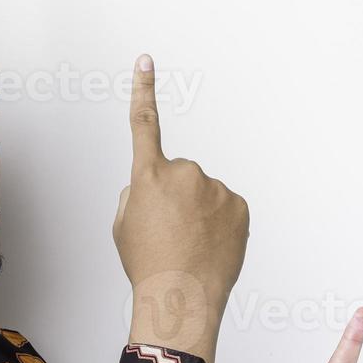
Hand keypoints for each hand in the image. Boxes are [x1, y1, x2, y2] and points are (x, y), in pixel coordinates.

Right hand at [116, 53, 247, 362]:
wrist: (181, 299)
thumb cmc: (148, 266)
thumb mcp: (123, 226)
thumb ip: (136, 193)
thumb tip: (155, 185)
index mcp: (148, 176)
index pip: (144, 124)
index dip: (142, 91)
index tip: (145, 63)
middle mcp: (184, 173)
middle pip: (178, 175)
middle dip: (174, 196)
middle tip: (167, 233)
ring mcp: (215, 188)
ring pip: (203, 193)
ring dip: (197, 212)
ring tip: (188, 245)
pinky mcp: (238, 205)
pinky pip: (224, 207)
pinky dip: (218, 223)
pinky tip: (208, 247)